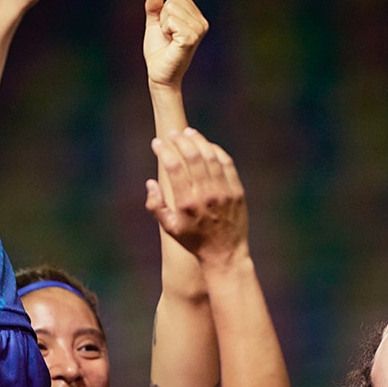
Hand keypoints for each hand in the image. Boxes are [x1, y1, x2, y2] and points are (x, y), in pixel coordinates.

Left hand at [143, 0, 207, 88]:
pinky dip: (164, 30)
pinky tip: (171, 43)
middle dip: (163, 17)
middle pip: (174, 0)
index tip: (167, 28)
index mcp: (197, 17)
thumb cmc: (159, 51)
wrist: (158, 73)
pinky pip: (171, 21)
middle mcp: (202, 22)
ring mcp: (199, 30)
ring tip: (169, 40)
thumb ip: (154, 6)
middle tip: (167, 35)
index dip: (165, 10)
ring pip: (171, 9)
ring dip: (163, 25)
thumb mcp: (154, 24)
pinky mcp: (191, 37)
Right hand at [145, 129, 247, 265]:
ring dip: (198, 141)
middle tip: (172, 133)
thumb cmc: (194, 241)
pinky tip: (207, 145)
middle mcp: (205, 194)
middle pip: (193, 156)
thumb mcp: (169, 229)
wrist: (225, 254)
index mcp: (186, 203)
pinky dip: (216, 151)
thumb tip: (151, 183)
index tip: (156, 143)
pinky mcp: (236, 191)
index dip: (163, 150)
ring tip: (188, 132)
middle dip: (180, 140)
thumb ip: (156, 206)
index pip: (173, 167)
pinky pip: (226, 163)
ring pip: (210, 156)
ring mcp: (223, 192)